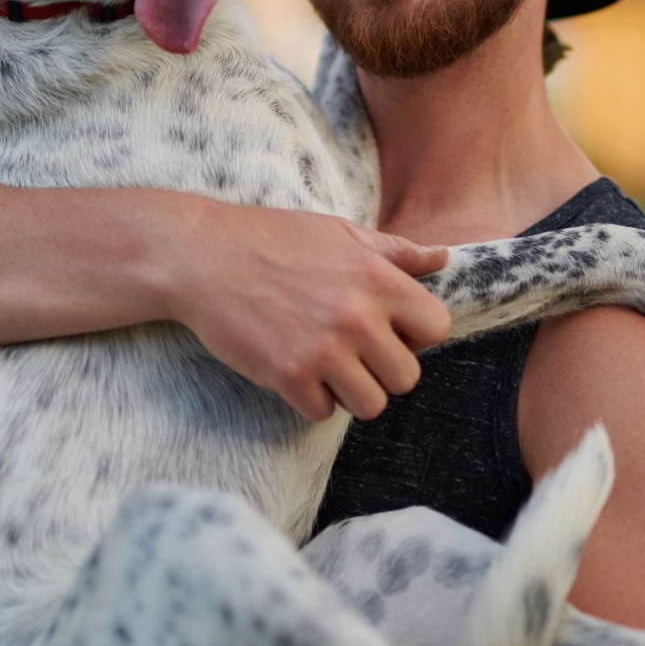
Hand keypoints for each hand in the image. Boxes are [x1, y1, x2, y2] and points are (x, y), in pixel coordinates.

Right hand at [165, 202, 449, 421]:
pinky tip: (296, 372)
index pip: (436, 327)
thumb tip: (442, 257)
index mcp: (378, 278)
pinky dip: (311, 400)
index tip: (390, 329)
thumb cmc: (272, 239)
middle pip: (407, 377)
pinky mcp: (288, 375)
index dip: (415, 334)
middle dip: (384, 370)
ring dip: (352, 392)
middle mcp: (357, 316)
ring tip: (329, 367)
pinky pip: (322, 413)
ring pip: (371, 405)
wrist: (202, 256)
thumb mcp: (340, 233)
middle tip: (355, 354)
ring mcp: (323, 349)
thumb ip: (395, 252)